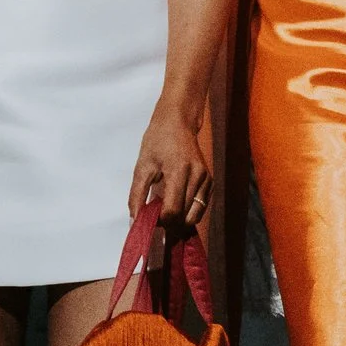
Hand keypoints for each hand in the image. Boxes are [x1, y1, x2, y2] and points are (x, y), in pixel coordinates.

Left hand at [127, 95, 211, 233]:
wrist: (178, 123)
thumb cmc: (158, 141)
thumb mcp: (142, 166)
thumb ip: (137, 194)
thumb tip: (135, 219)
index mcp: (179, 171)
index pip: (173, 210)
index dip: (160, 220)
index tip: (150, 217)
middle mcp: (197, 177)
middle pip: (185, 217)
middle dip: (170, 223)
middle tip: (156, 215)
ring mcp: (206, 180)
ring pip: (195, 216)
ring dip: (180, 220)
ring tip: (166, 209)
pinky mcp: (210, 183)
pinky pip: (201, 208)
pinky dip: (188, 213)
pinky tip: (176, 203)